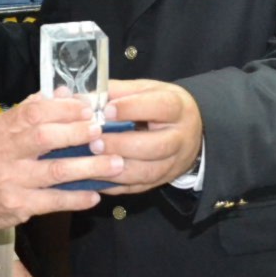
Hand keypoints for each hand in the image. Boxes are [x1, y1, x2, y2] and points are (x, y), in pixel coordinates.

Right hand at [0, 94, 123, 247]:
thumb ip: (29, 111)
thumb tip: (64, 93)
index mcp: (0, 129)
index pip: (33, 111)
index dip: (64, 109)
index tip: (88, 108)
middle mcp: (4, 153)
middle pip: (46, 137)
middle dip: (78, 133)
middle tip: (102, 132)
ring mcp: (12, 180)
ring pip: (56, 171)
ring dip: (90, 166)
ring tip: (116, 163)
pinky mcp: (18, 205)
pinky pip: (54, 201)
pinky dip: (77, 197)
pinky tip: (96, 194)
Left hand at [96, 79, 203, 193]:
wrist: (188, 131)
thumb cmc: (160, 105)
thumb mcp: (146, 89)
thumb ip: (119, 91)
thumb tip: (87, 98)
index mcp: (179, 109)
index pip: (161, 108)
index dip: (132, 109)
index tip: (107, 110)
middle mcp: (180, 138)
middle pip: (156, 146)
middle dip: (122, 145)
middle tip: (95, 142)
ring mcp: (173, 164)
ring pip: (147, 172)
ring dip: (117, 169)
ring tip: (92, 161)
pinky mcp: (161, 181)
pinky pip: (137, 187)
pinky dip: (114, 184)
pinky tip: (96, 176)